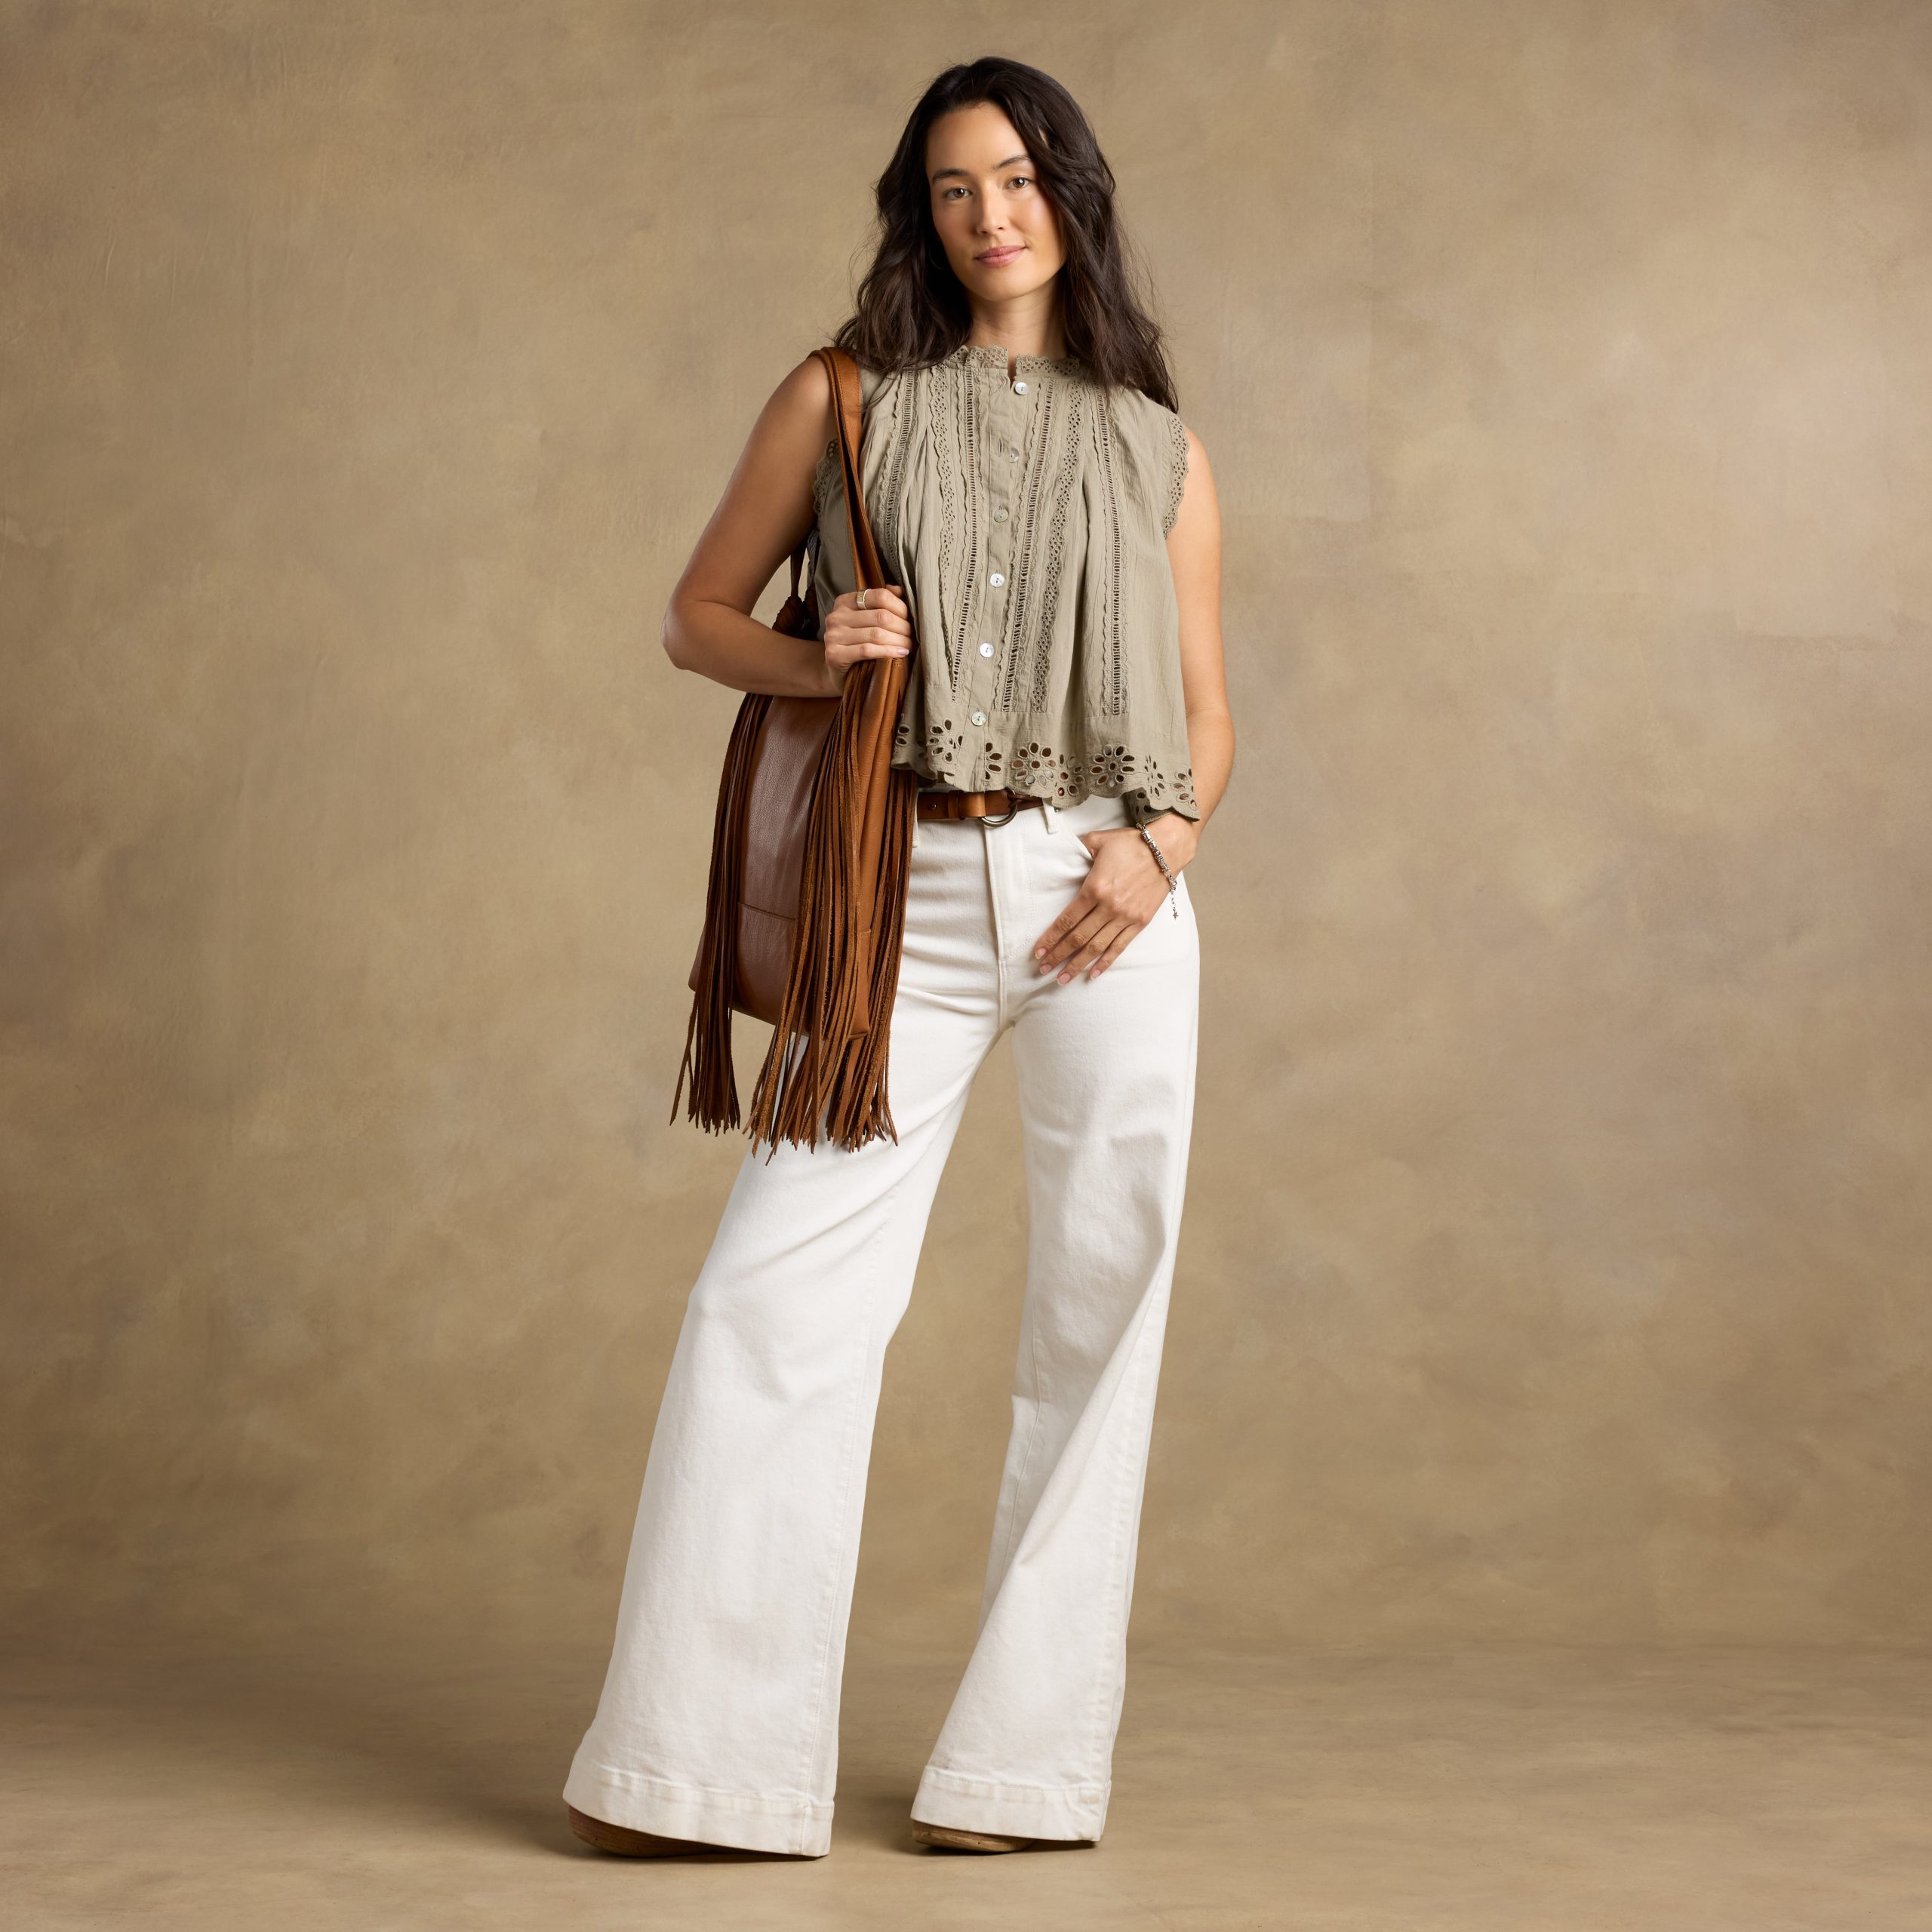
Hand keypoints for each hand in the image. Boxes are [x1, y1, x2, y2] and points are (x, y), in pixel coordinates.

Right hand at [820, 585, 913, 694]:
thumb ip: (881, 603)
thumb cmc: (858, 644)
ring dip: (899, 641)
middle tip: (914, 637)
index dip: (901, 607)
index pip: (880, 596)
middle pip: (881, 616)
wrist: (839, 674)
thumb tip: (899, 590)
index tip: (911, 619)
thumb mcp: (867, 620)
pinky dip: (888, 652)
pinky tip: (900, 654)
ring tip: (910, 646)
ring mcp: (833, 635)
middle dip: (903, 627)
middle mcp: (836, 616)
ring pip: (876, 634)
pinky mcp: (834, 655)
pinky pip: (867, 650)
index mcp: (845, 602)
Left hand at [1031, 817, 1193, 982]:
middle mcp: (1109, 907)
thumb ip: (1078, 848)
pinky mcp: (1140, 922)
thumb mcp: (1098, 840)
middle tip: (1043, 970)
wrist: (1166, 849)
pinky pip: (1119, 947)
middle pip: (1078, 938)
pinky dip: (1106, 962)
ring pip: (1096, 947)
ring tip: (1062, 979)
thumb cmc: (1131, 844)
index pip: (1067, 920)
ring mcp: (1126, 917)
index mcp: (1094, 888)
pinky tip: (1093, 974)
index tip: (1038, 952)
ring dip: (1077, 965)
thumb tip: (1063, 850)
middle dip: (1058, 956)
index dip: (1050, 938)